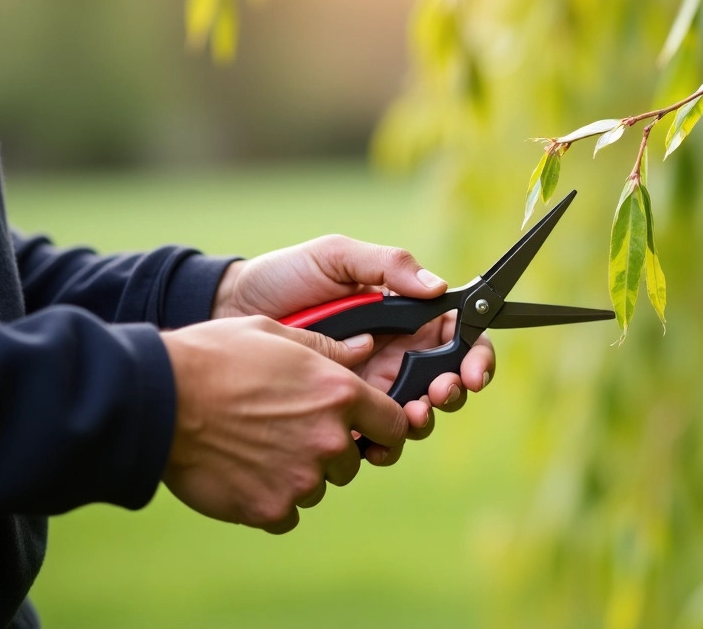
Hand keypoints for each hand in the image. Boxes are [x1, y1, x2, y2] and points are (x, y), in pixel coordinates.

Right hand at [161, 316, 406, 533]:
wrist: (158, 399)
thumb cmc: (215, 357)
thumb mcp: (277, 333)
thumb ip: (327, 348)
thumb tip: (364, 350)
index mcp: (340, 394)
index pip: (395, 425)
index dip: (382, 428)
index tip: (366, 430)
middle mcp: (330, 440)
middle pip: (352, 461)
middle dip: (329, 450)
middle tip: (287, 431)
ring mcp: (301, 479)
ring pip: (317, 488)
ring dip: (297, 474)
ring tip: (256, 448)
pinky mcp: (269, 509)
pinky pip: (286, 514)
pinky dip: (269, 500)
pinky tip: (243, 474)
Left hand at [209, 236, 495, 443]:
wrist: (227, 310)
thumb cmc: (283, 277)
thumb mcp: (336, 257)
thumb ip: (387, 266)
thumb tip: (438, 287)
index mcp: (404, 316)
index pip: (456, 337)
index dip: (476, 356)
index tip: (472, 371)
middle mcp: (395, 355)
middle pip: (445, 382)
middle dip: (452, 392)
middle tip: (439, 393)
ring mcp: (368, 389)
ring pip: (415, 415)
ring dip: (423, 421)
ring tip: (411, 417)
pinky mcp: (340, 415)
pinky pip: (372, 438)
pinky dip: (383, 445)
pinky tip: (374, 442)